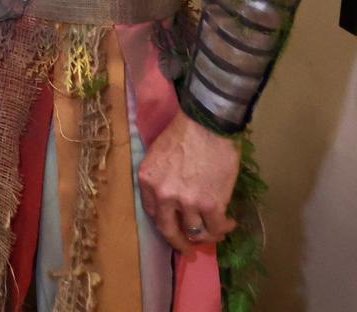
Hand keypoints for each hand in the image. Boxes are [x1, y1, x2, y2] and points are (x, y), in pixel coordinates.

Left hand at [137, 109, 239, 252]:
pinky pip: (216, 227)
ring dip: (207, 235)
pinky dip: (223, 229)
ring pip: (195, 232)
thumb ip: (162, 178)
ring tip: (216, 232)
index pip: (153, 212)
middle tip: (188, 250)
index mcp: (147, 181)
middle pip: (168, 230)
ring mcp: (186, 203)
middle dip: (179, 243)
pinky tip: (229, 224)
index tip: (173, 229)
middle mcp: (163, 195)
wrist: (207, 125)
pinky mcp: (210, 206)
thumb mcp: (159, 155)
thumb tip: (174, 196)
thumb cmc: (185, 133)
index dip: (165, 223)